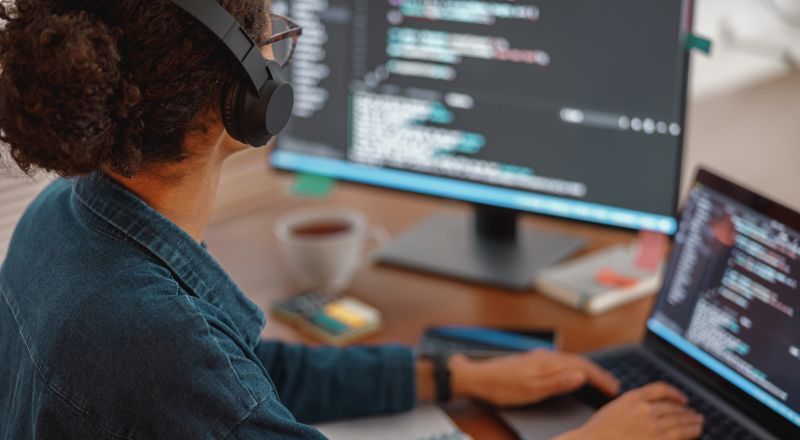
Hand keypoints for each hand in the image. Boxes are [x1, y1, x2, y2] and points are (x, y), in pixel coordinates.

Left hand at [449, 350, 619, 406]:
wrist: (476, 377)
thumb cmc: (501, 387)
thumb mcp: (530, 390)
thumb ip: (557, 383)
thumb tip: (581, 376)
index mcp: (549, 363)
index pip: (583, 368)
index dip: (600, 378)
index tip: (613, 388)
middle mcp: (545, 357)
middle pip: (579, 361)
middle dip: (598, 372)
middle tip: (612, 385)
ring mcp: (538, 357)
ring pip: (569, 360)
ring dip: (586, 369)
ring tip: (597, 379)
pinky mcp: (531, 361)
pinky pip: (559, 362)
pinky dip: (572, 367)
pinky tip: (571, 372)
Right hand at [557, 382, 703, 439]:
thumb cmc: (599, 432)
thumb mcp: (614, 409)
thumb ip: (632, 405)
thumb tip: (650, 408)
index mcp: (633, 397)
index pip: (661, 389)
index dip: (675, 393)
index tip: (681, 398)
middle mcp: (645, 409)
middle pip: (673, 406)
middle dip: (686, 410)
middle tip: (694, 413)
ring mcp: (653, 425)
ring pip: (679, 419)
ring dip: (692, 421)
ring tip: (698, 422)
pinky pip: (680, 434)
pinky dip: (691, 431)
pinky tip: (695, 431)